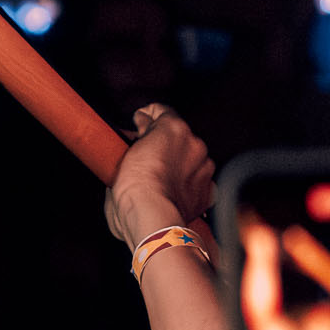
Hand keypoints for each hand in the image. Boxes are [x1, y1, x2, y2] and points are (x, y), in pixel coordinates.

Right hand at [104, 103, 215, 247]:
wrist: (151, 219)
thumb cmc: (133, 190)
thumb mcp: (121, 158)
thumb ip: (133, 143)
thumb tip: (133, 141)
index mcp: (172, 128)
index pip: (161, 110)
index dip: (147, 116)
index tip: (140, 121)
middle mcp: (194, 144)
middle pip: (178, 136)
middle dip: (162, 143)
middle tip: (145, 155)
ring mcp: (204, 167)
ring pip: (190, 158)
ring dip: (177, 164)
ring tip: (159, 178)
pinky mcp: (208, 191)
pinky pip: (197, 181)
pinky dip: (187, 185)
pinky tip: (172, 192)